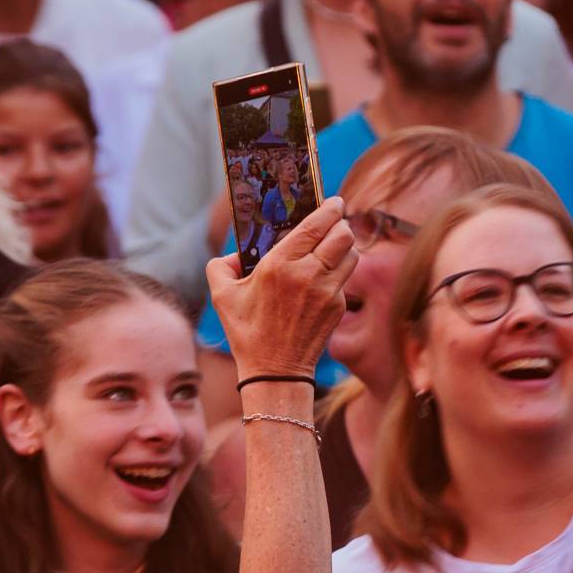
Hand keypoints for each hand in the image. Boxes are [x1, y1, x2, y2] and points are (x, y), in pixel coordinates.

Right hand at [206, 197, 355, 379]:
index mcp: (280, 265)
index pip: (316, 225)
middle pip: (343, 234)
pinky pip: (345, 279)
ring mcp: (328, 292)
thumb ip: (221, 265)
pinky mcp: (338, 307)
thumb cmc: (246, 331)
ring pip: (351, 254)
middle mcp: (309, 275)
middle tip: (334, 222)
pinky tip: (323, 277)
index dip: (330, 208)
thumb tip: (236, 254)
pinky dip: (338, 272)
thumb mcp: (222, 295)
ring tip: (331, 247)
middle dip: (341, 224)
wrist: (274, 371)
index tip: (334, 201)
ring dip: (344, 247)